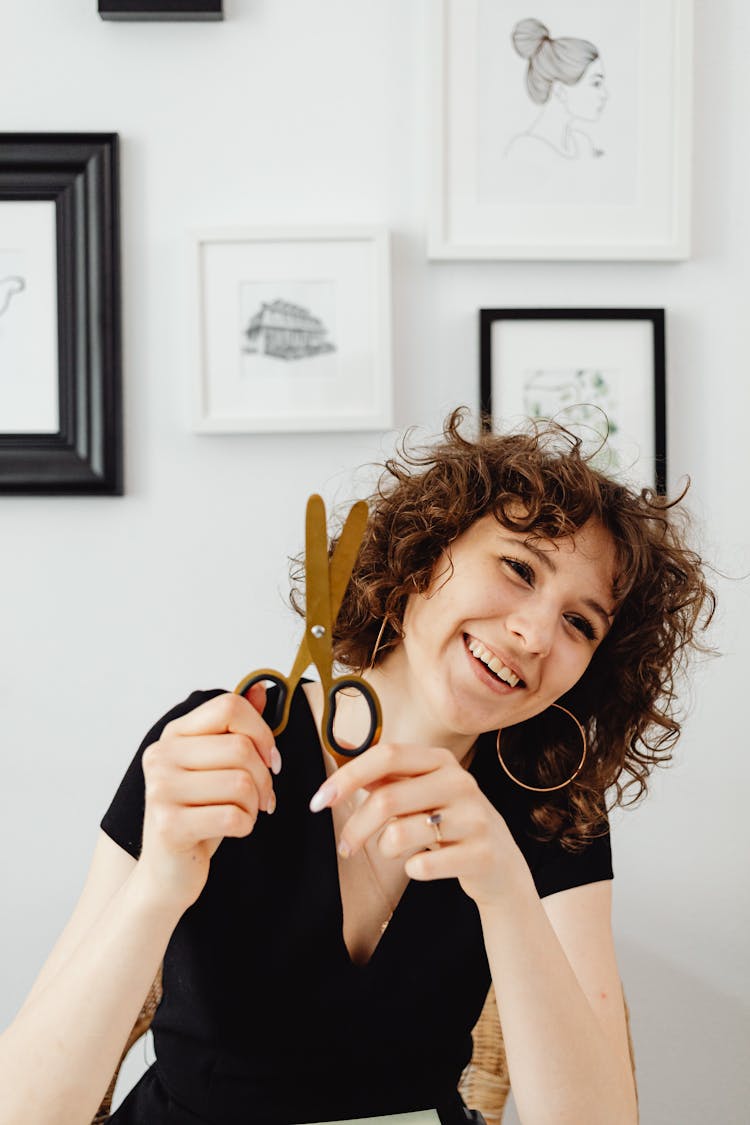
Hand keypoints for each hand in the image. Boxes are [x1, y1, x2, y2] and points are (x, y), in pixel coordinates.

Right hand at [138, 687, 278, 911]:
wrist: (167, 874)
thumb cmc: (199, 815)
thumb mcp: (218, 767)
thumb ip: (237, 727)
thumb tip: (260, 687)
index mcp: (173, 734)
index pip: (229, 707)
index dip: (261, 732)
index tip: (269, 758)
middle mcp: (161, 756)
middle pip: (242, 748)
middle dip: (265, 777)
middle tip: (263, 797)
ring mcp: (160, 790)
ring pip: (242, 782)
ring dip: (256, 804)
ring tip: (245, 813)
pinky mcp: (169, 825)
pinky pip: (235, 816)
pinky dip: (247, 825)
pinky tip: (235, 830)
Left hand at [308, 742, 525, 908]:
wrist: (500, 866)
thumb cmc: (449, 824)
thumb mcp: (423, 793)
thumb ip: (387, 777)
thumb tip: (340, 758)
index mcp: (441, 760)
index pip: (386, 755)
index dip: (348, 776)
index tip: (318, 800)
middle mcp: (460, 782)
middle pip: (387, 799)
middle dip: (355, 827)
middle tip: (344, 847)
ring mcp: (474, 817)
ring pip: (399, 834)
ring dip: (384, 848)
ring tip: (394, 851)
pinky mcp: (480, 854)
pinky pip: (422, 864)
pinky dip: (411, 868)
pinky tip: (419, 866)